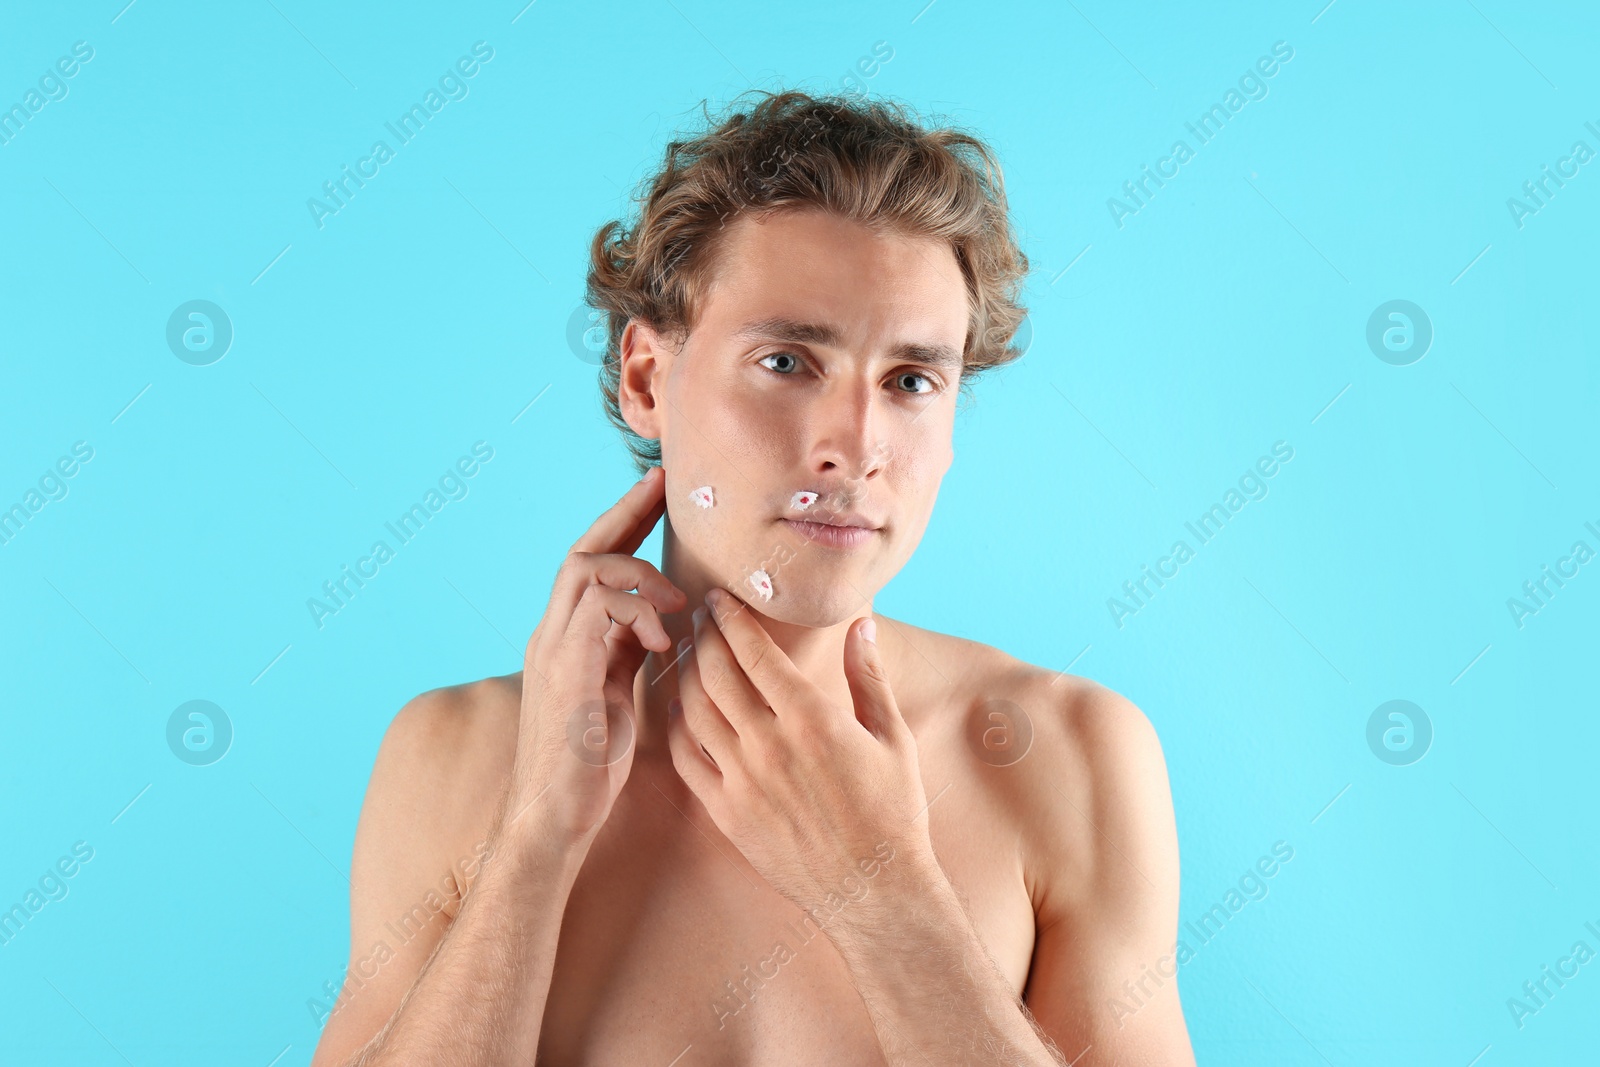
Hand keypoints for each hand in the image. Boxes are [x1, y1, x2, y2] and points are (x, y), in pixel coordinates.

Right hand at [500, 466, 687, 848]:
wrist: (556, 817)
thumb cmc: (592, 764)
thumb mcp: (619, 692)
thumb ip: (628, 650)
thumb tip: (660, 619)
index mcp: (566, 638)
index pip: (591, 562)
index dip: (623, 522)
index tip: (656, 492)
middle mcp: (551, 634)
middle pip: (583, 548)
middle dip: (626, 512)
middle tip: (662, 487)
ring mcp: (552, 650)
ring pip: (586, 567)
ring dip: (640, 574)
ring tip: (676, 607)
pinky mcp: (564, 670)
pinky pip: (598, 608)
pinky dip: (637, 611)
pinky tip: (663, 640)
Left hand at [666, 588, 934, 914]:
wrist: (874, 890)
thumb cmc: (893, 812)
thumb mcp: (893, 738)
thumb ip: (869, 677)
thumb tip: (862, 625)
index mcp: (811, 718)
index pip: (753, 651)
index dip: (731, 618)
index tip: (718, 598)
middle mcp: (768, 744)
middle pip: (716, 673)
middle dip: (703, 637)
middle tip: (698, 618)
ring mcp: (742, 780)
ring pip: (694, 711)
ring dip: (686, 675)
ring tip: (688, 654)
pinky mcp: (727, 813)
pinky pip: (688, 759)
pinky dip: (678, 727)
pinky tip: (681, 710)